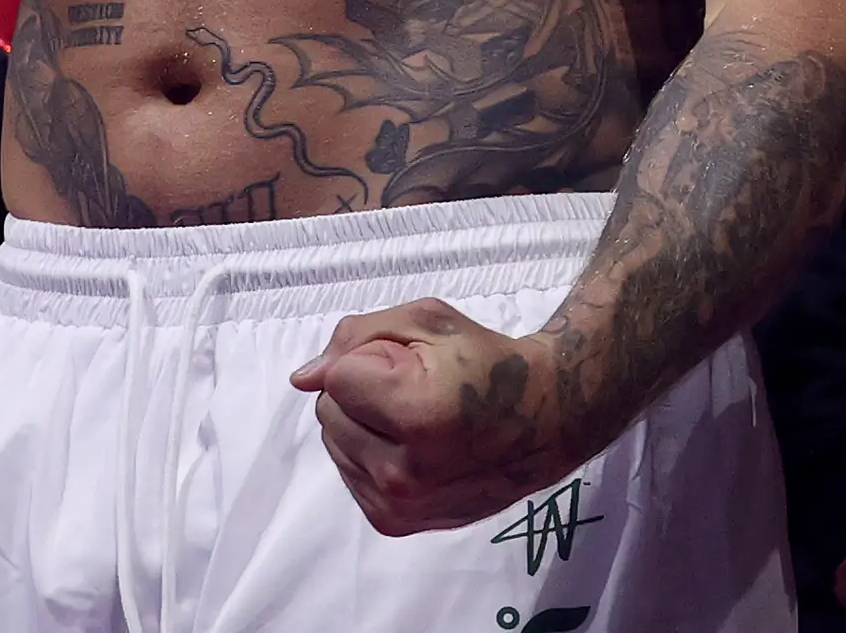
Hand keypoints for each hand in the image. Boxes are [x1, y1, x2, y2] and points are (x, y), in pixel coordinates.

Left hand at [294, 297, 576, 533]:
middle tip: (417, 388)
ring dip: (362, 424)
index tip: (415, 364)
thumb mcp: (429, 321)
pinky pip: (348, 473)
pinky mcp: (394, 522)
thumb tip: (303, 378)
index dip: (372, 358)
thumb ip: (358, 337)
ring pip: (334, 443)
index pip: (338, 377)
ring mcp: (397, 506)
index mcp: (417, 417)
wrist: (543, 420)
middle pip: (329, 412)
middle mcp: (402, 474)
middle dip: (363, 391)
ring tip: (415, 419)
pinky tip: (410, 446)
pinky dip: (369, 453)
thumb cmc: (486, 363)